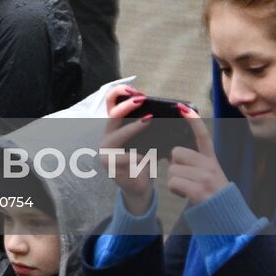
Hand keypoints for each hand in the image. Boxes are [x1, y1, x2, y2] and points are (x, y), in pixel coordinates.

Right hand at [101, 85, 159, 214]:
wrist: (138, 186)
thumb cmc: (143, 161)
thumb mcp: (147, 141)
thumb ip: (149, 128)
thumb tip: (169, 112)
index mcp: (115, 128)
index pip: (112, 105)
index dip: (120, 94)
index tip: (135, 90)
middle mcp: (107, 136)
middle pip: (112, 116)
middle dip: (126, 106)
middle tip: (141, 100)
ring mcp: (106, 151)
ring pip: (116, 135)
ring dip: (132, 128)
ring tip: (148, 121)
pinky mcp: (109, 165)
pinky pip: (122, 158)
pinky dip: (135, 156)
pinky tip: (146, 156)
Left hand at [166, 104, 228, 205]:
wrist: (227, 218)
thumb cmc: (211, 196)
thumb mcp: (207, 175)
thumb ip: (194, 162)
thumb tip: (173, 154)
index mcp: (211, 160)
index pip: (202, 136)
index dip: (192, 120)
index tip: (181, 107)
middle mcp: (210, 166)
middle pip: (177, 153)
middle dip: (175, 165)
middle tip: (186, 178)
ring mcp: (206, 178)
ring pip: (173, 170)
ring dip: (174, 181)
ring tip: (188, 188)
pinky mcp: (200, 190)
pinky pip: (174, 182)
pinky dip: (175, 190)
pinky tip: (186, 195)